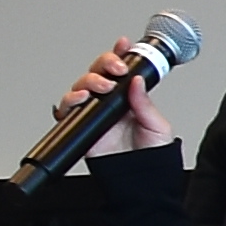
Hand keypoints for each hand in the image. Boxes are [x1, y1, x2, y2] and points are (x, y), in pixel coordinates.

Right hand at [51, 36, 177, 153]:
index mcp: (129, 98)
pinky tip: (83, 97)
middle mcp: (110, 103)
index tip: (124, 44)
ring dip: (90, 80)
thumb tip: (137, 81)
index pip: (121, 71)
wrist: (139, 181)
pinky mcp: (81, 126)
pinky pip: (68, 110)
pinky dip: (71, 100)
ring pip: (82, 85)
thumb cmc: (150, 156)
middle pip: (98, 72)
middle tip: (116, 69)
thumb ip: (145, 104)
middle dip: (104, 63)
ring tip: (103, 86)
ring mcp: (94, 113)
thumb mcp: (157, 126)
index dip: (120, 54)